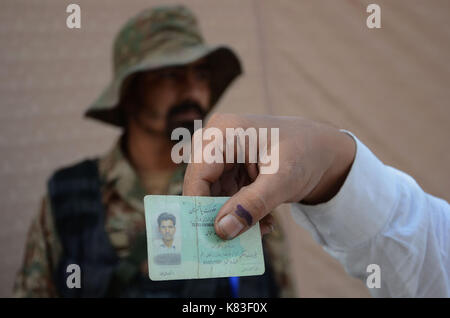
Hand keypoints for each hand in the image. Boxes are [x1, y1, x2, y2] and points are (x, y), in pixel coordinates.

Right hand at [182, 114, 355, 239]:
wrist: (321, 150)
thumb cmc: (304, 153)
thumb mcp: (282, 179)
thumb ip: (253, 204)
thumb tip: (222, 230)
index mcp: (223, 133)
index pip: (198, 174)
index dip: (198, 206)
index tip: (209, 237)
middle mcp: (216, 142)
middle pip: (202, 187)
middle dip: (219, 215)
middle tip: (236, 241)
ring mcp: (222, 157)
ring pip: (213, 197)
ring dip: (234, 217)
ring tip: (261, 228)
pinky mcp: (229, 171)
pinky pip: (225, 198)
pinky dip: (242, 213)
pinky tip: (264, 221)